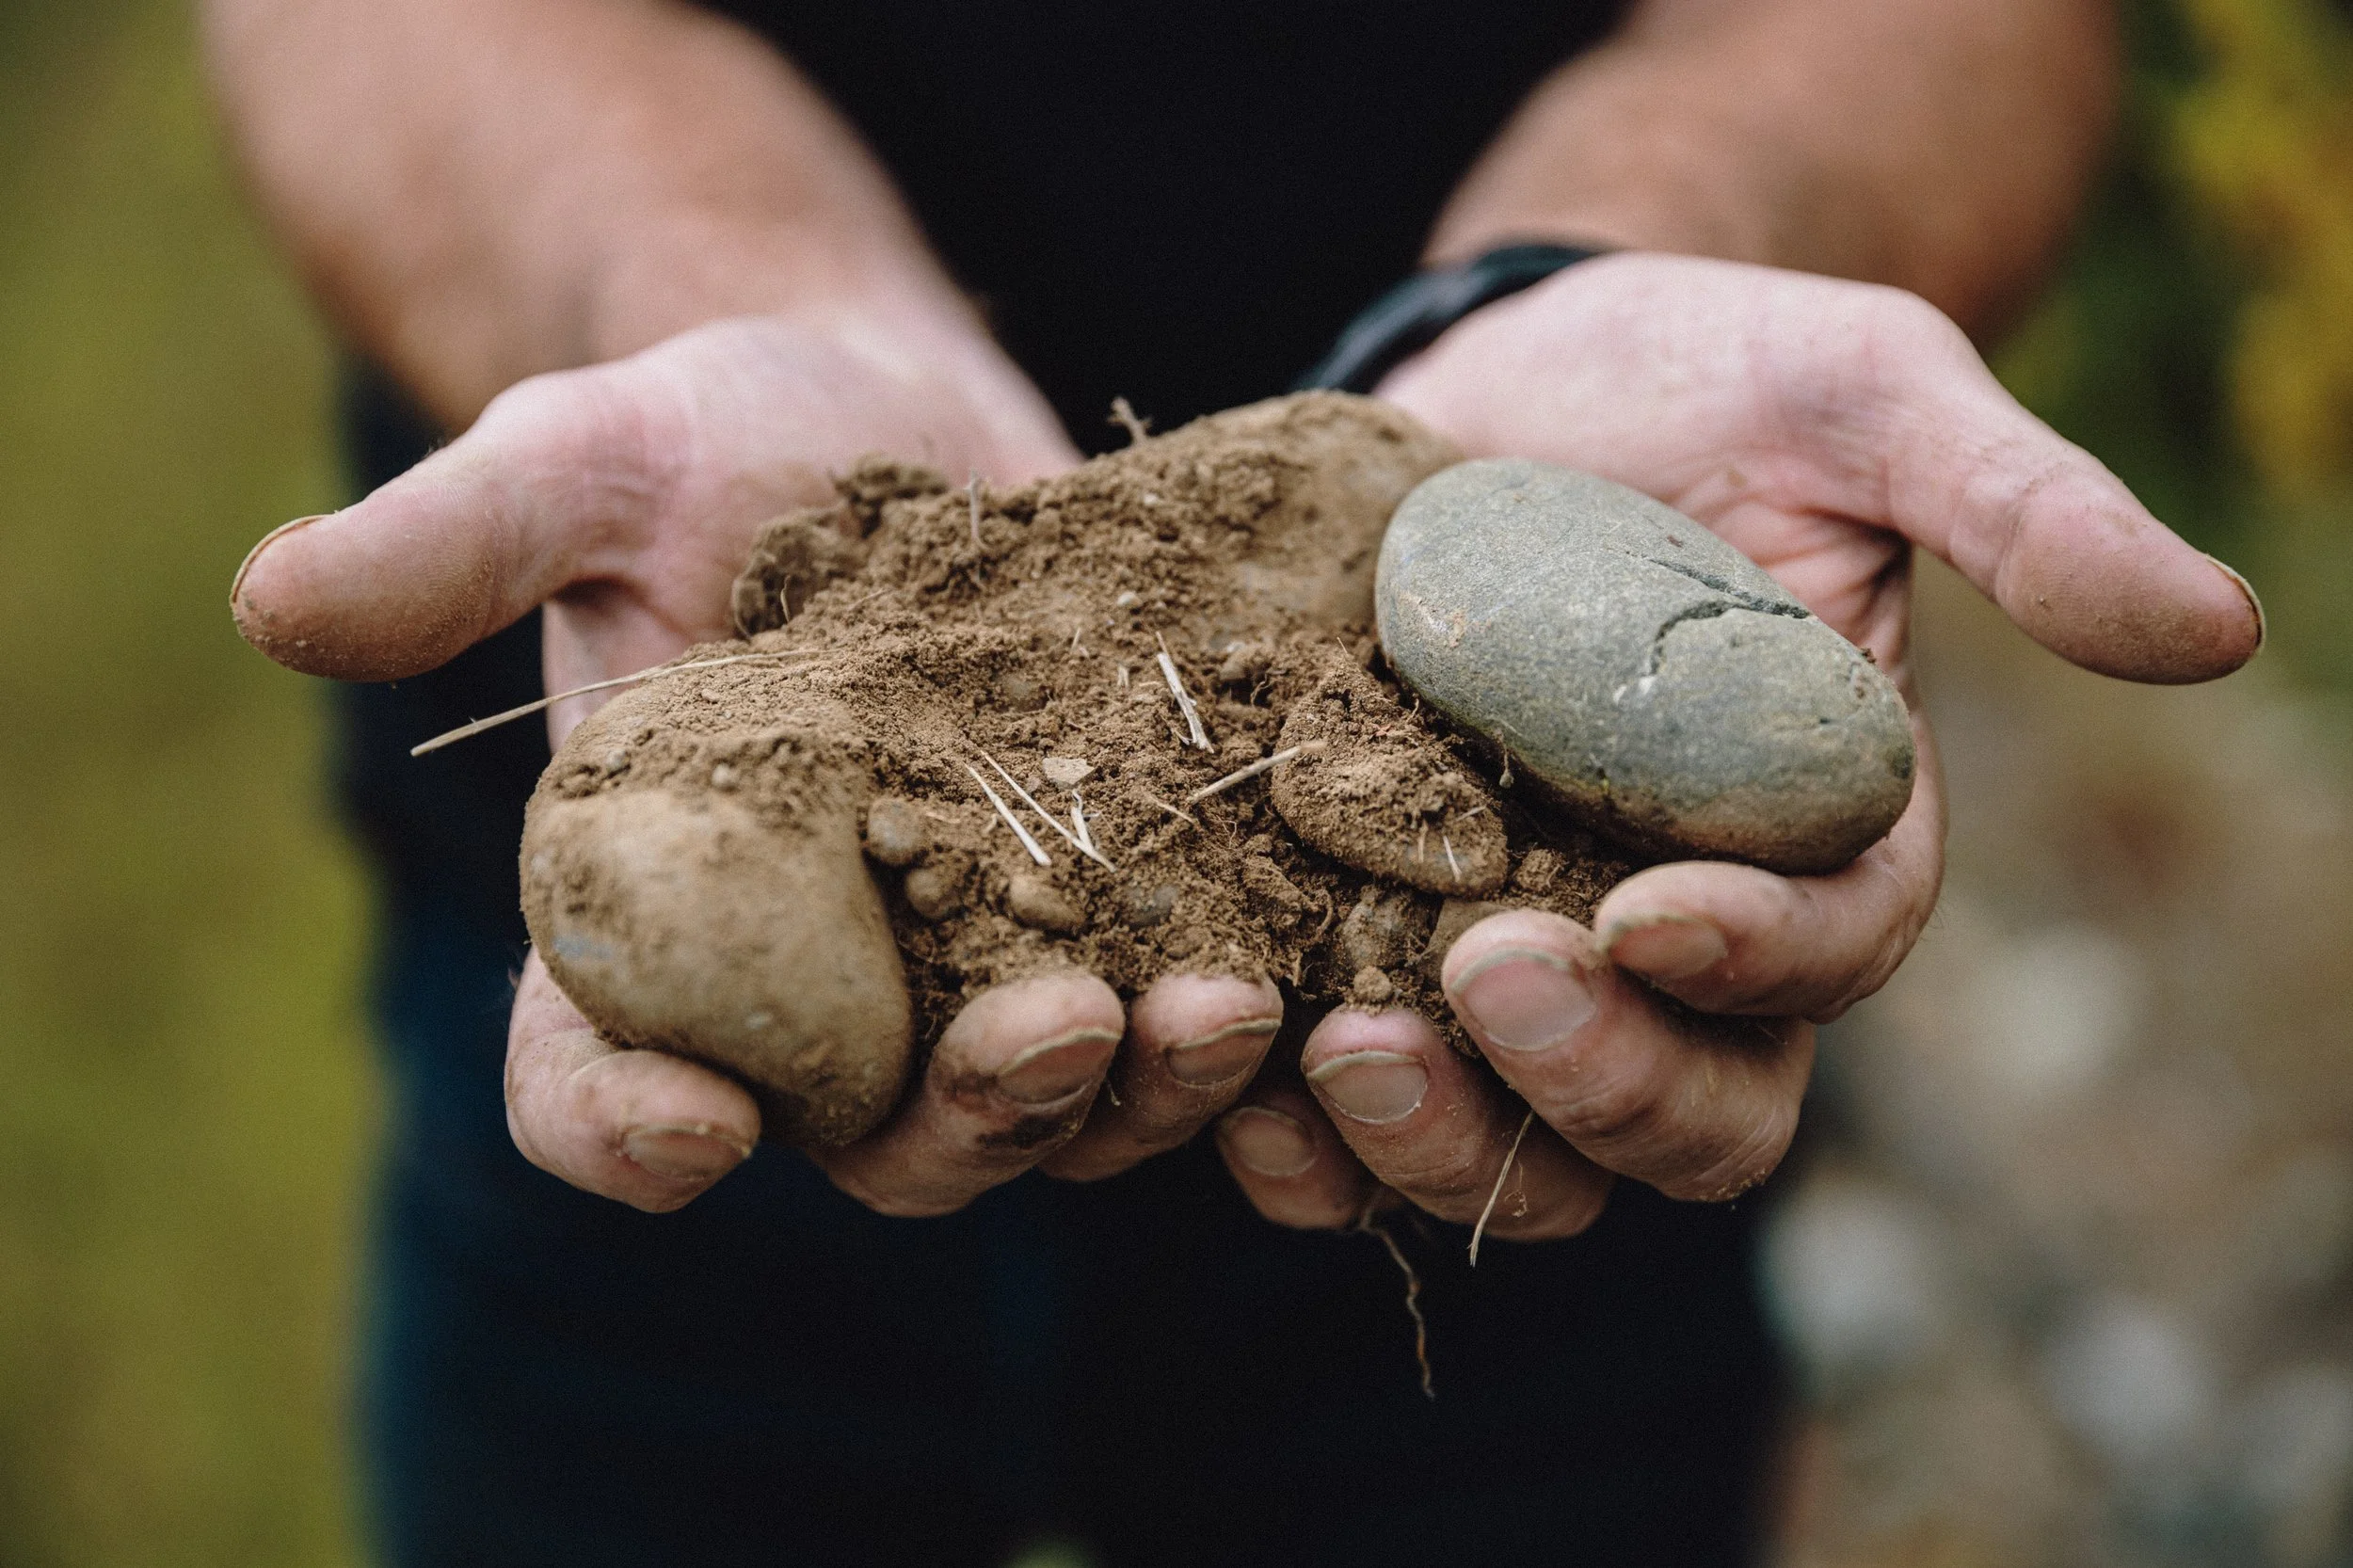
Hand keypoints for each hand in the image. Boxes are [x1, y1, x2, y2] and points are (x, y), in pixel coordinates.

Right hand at [232, 307, 1288, 1213]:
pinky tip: (1325, 968)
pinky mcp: (1125, 915)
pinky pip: (1182, 1017)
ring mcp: (982, 968)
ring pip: (1055, 1113)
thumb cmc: (717, 435)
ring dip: (1139, 1092)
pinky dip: (1248, 1024)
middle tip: (1057, 1035)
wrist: (897, 406)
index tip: (684, 1126)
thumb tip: (274, 602)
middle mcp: (820, 993)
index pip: (595, 1085)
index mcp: (655, 931)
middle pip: (877, 1144)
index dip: (623, 1130)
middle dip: (968, 1119)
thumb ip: (458, 536)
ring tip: (1231, 1002)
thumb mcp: (589, 458)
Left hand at [1208, 252, 2262, 1237]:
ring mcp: (1514, 946)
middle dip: (1596, 1088)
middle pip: (1686, 1117)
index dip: (1758, 966)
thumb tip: (2216, 630)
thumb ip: (2017, 507)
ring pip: (1515, 1150)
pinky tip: (1225, 1042)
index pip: (1829, 960)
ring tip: (1333, 1048)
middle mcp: (1675, 931)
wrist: (1497, 369)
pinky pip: (1340, 1096)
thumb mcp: (1863, 395)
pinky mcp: (1361, 936)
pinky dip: (1291, 1116)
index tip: (1647, 913)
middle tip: (1482, 984)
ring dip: (1435, 1139)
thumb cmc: (1701, 373)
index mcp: (1820, 833)